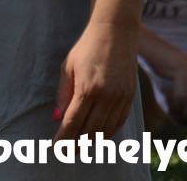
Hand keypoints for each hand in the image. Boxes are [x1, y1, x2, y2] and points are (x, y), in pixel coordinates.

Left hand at [55, 22, 137, 138]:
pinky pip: (119, 122)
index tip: (56, 148)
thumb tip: (57, 117)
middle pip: (90, 130)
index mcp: (87, 89)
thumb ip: (63, 94)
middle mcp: (106, 97)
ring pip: (106, 130)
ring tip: (80, 147)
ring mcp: (120, 98)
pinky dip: (108, 132)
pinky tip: (99, 136)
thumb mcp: (68, 68)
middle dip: (77, 144)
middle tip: (67, 152)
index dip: (64, 138)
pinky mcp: (130, 97)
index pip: (73, 122)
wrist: (115, 33)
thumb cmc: (87, 48)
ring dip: (92, 141)